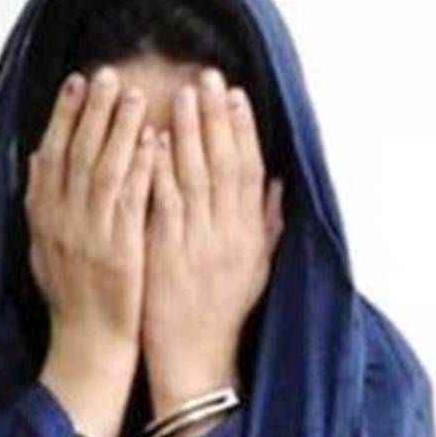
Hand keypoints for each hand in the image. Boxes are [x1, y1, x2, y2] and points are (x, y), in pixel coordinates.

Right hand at [26, 65, 157, 436]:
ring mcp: (89, 236)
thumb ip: (42, 202)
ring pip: (102, 170)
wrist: (87, 346)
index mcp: (44, 217)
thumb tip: (38, 158)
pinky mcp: (118, 252)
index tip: (77, 81)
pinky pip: (129, 202)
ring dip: (118, 129)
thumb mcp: (44, 247)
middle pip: (76, 153)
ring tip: (134, 94)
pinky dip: (139, 168)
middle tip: (106, 73)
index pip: (51, 154)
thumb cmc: (72, 298)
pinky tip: (151, 141)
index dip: (64, 115)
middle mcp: (61, 222)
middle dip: (91, 110)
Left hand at [142, 67, 284, 436]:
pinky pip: (163, 204)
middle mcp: (228, 235)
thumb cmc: (223, 312)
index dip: (244, 130)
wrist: (195, 360)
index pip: (251, 171)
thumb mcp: (257, 268)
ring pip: (195, 177)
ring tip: (182, 94)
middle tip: (207, 77)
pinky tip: (153, 140)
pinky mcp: (166, 255)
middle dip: (216, 117)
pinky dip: (160, 170)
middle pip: (224, 164)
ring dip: (190, 132)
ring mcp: (197, 244)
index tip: (236, 94)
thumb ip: (269, 224)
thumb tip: (281, 183)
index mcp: (250, 236)